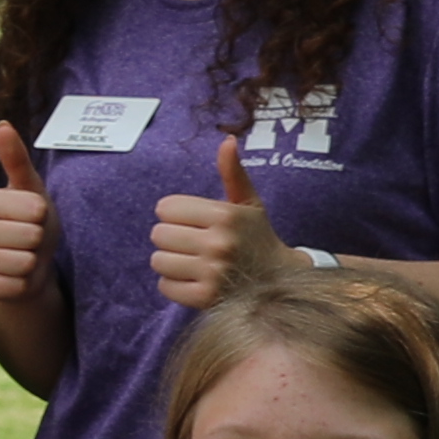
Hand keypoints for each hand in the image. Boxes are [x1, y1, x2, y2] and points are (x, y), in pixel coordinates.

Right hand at [0, 120, 52, 309]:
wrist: (29, 266)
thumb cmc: (33, 224)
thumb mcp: (32, 191)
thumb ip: (17, 159)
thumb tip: (3, 124)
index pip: (36, 210)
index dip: (45, 218)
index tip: (34, 219)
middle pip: (30, 237)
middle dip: (38, 243)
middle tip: (29, 242)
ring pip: (23, 263)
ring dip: (31, 265)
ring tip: (22, 259)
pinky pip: (12, 286)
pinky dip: (21, 284)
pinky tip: (12, 277)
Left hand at [146, 132, 281, 309]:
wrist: (281, 281)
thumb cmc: (258, 238)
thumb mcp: (249, 204)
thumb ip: (233, 173)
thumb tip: (227, 140)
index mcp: (225, 215)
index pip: (165, 208)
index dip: (175, 214)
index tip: (193, 222)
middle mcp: (219, 242)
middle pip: (158, 234)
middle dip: (172, 238)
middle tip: (194, 244)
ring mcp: (212, 272)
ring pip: (158, 260)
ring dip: (171, 262)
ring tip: (194, 262)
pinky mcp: (205, 298)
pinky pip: (164, 286)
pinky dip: (174, 285)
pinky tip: (195, 280)